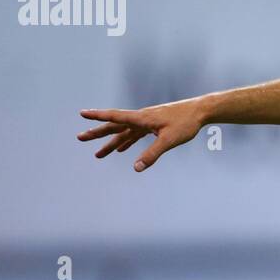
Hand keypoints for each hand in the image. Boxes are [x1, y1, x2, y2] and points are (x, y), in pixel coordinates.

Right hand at [77, 98, 205, 171]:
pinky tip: (122, 151)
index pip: (115, 117)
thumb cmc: (186, 123)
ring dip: (111, 143)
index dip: (98, 117)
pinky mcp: (154, 126)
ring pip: (124, 133)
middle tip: (80, 138)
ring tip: (98, 154)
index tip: (82, 114)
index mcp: (142, 118)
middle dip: (97, 133)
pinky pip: (136, 135)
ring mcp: (147, 122)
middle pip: (114, 126)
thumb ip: (152, 154)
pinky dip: (127, 142)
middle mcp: (141, 118)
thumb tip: (136, 168)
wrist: (200, 111)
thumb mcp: (169, 140)